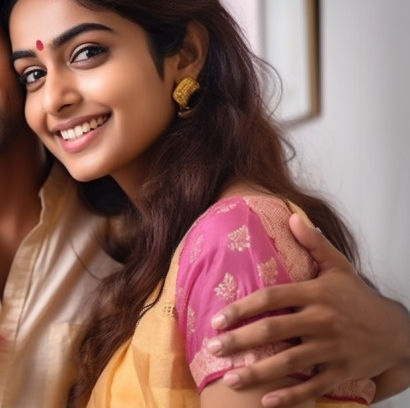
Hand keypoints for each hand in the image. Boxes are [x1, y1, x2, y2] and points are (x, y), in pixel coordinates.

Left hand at [206, 213, 409, 406]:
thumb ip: (313, 243)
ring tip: (230, 379)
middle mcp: (322, 321)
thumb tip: (292, 216)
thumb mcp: (339, 267)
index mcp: (315, 294)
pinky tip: (265, 402)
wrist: (398, 332)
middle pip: (274, 330)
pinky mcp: (341, 373)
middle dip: (240, 340)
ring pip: (289, 362)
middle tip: (213, 347)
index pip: (271, 298)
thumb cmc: (358, 298)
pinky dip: (289, 397)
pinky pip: (312, 388)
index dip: (242, 308)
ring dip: (257, 372)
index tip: (217, 318)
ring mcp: (332, 349)